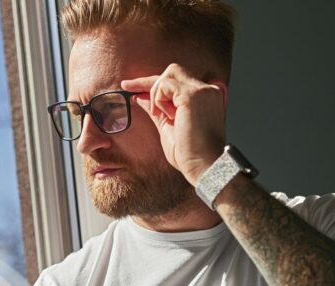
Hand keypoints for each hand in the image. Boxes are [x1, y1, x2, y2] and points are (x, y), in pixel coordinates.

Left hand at [121, 63, 227, 184]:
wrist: (203, 165)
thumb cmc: (190, 153)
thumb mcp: (168, 127)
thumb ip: (156, 110)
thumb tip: (140, 97)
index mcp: (205, 97)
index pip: (176, 80)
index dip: (152, 82)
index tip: (129, 86)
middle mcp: (207, 90)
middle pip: (172, 71)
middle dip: (148, 80)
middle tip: (127, 87)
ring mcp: (202, 90)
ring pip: (168, 75)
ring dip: (156, 95)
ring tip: (163, 117)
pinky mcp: (193, 95)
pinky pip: (166, 85)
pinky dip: (158, 99)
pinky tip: (166, 115)